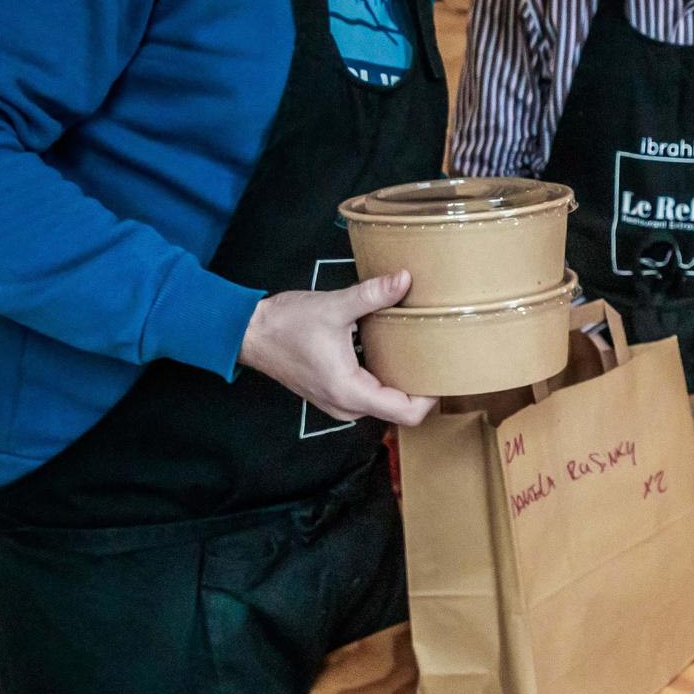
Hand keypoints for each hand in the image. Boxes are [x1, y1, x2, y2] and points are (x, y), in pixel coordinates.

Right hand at [239, 271, 437, 425]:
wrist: (249, 333)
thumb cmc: (287, 324)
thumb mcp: (334, 306)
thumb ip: (372, 295)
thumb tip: (405, 279)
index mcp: (351, 391)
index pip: (407, 413)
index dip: (431, 397)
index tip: (445, 370)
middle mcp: (347, 406)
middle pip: (400, 410)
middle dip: (421, 387)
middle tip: (439, 356)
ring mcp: (339, 403)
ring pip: (385, 404)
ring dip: (403, 383)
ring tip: (421, 353)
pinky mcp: (333, 394)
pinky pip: (370, 395)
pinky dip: (386, 379)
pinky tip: (394, 353)